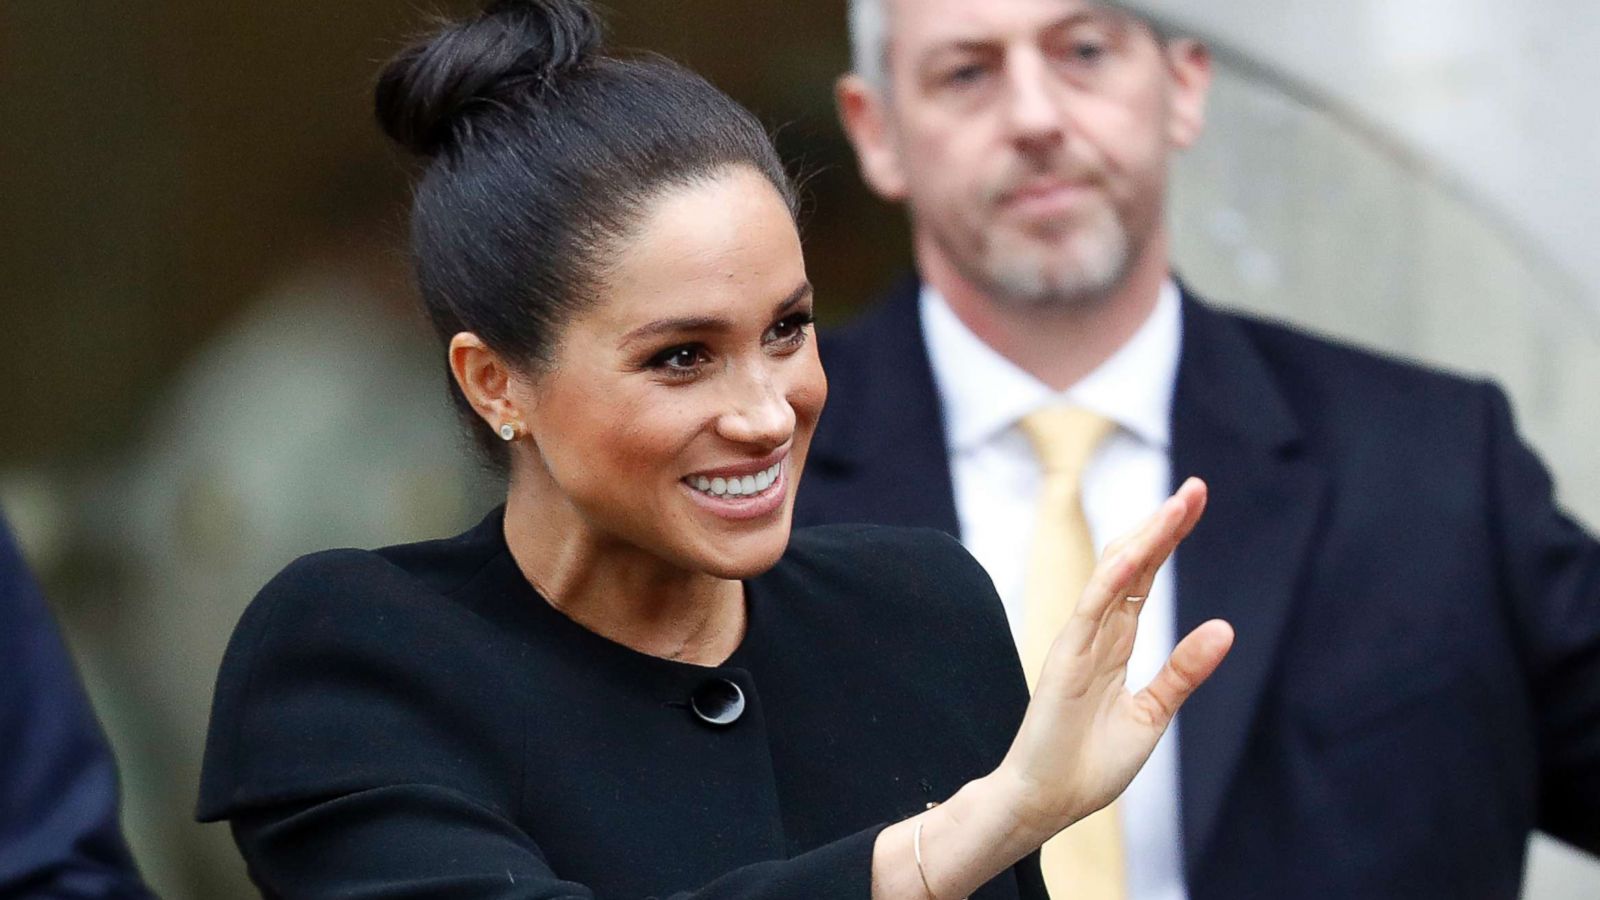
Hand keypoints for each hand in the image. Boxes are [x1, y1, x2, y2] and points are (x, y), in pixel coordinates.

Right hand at [995, 477, 1233, 838]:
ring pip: (1114, 576)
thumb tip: (1224, 628)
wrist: (1046, 803)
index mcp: (1117, 643)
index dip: (1169, 539)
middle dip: (1163, 525)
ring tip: (1177, 506)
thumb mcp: (1152, 713)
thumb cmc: (1090, 763)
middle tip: (1195, 488)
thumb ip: (1183, 670)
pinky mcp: (1064, 660)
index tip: (1194, 501)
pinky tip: (1133, 554)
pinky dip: (1109, 581)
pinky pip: (1089, 611)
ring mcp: (1079, 642)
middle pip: (1132, 563)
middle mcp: (1098, 632)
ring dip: (1146, 539)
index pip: (1146, 577)